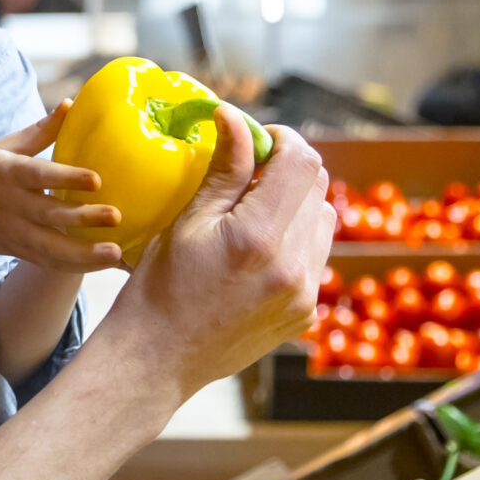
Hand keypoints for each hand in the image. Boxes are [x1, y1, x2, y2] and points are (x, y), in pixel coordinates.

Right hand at [0, 104, 122, 272]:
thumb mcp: (6, 146)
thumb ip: (40, 131)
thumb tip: (71, 104)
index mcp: (8, 173)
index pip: (39, 175)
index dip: (67, 177)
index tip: (97, 179)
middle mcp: (11, 205)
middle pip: (49, 214)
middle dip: (84, 218)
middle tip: (117, 216)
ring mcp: (15, 233)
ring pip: (51, 248)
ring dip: (85, 254)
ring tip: (117, 254)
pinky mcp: (19, 251)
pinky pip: (50, 263)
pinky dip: (77, 267)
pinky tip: (105, 264)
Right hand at [102, 112, 332, 402]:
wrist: (158, 361)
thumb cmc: (160, 290)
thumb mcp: (187, 221)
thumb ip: (225, 169)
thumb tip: (235, 118)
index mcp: (260, 237)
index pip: (301, 161)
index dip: (282, 138)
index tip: (257, 138)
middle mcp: (294, 266)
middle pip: (316, 187)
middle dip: (287, 168)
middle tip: (249, 172)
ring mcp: (304, 294)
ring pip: (321, 220)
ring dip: (294, 204)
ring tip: (252, 214)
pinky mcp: (305, 313)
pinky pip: (314, 257)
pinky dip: (294, 240)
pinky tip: (256, 251)